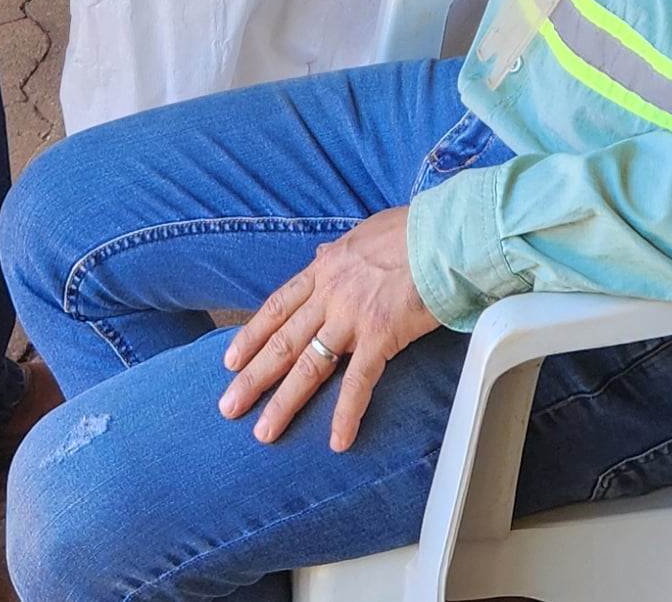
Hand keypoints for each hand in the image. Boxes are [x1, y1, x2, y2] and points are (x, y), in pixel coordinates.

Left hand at [218, 207, 439, 450]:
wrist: (443, 235)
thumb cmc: (412, 230)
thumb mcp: (363, 234)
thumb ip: (339, 252)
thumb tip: (322, 254)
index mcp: (325, 268)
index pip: (278, 306)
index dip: (252, 335)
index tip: (230, 361)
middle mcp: (330, 295)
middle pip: (282, 342)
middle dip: (253, 378)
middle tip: (228, 407)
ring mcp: (352, 317)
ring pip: (309, 366)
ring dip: (283, 402)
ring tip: (263, 432)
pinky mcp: (380, 336)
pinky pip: (358, 382)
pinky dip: (346, 414)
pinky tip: (338, 441)